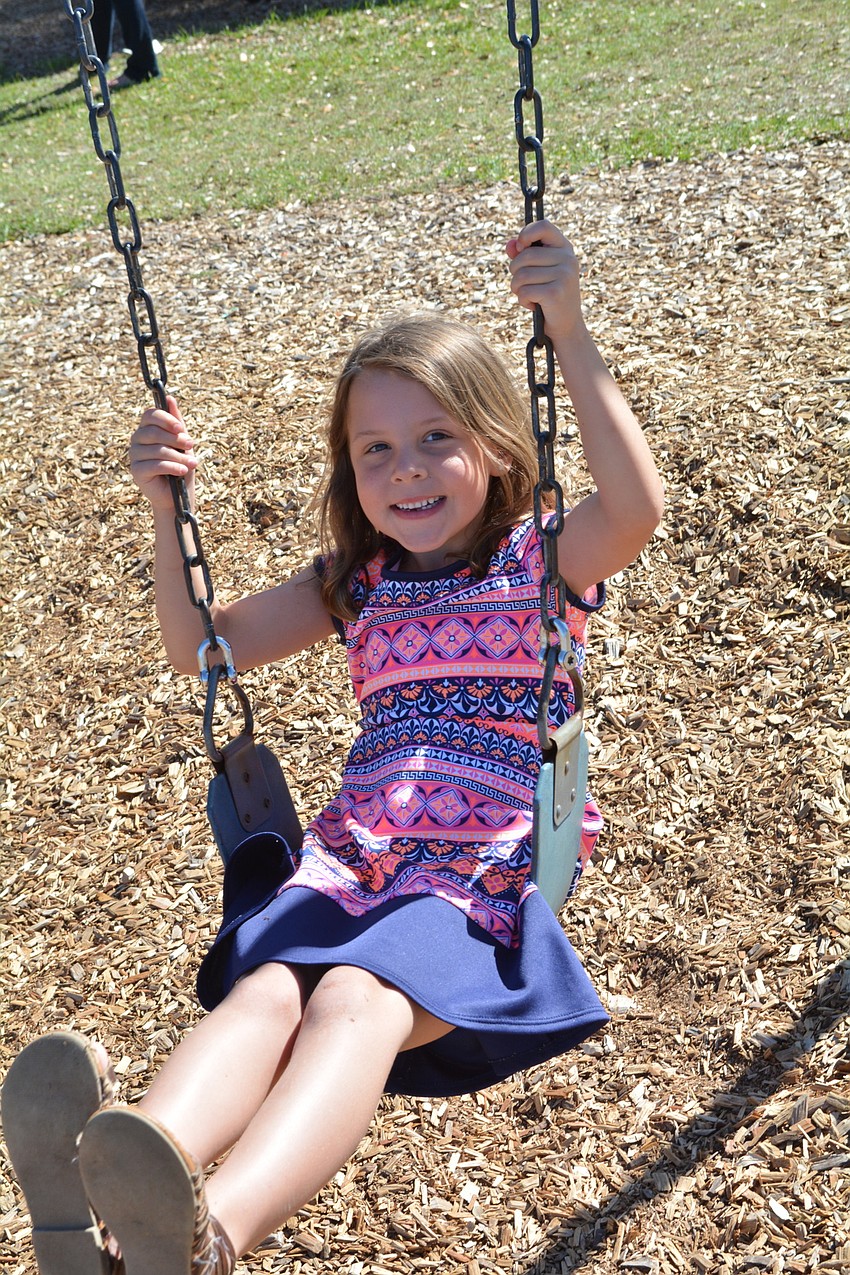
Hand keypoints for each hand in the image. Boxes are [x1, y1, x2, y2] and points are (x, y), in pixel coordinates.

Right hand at [128, 394, 196, 511]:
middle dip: (176, 438)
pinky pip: (155, 464)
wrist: (177, 496)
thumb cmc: (180, 466)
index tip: (181, 428)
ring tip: (193, 463)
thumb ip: (176, 422)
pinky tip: (183, 471)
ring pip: (157, 450)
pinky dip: (172, 467)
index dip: (166, 419)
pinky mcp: (136, 471)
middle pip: (153, 432)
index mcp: (147, 429)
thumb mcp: (182, 443)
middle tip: (191, 445)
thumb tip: (170, 398)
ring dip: (179, 457)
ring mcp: (135, 455)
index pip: (150, 415)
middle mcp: (137, 440)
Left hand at [506, 219, 585, 343]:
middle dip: (515, 271)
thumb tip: (509, 245)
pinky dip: (523, 300)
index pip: (543, 226)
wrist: (566, 324)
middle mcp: (567, 258)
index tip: (520, 248)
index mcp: (564, 247)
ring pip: (521, 274)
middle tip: (522, 283)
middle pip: (525, 255)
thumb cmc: (548, 294)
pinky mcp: (556, 292)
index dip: (526, 234)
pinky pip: (525, 291)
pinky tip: (533, 305)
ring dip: (517, 288)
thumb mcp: (537, 271)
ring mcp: (564, 275)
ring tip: (527, 295)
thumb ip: (522, 255)